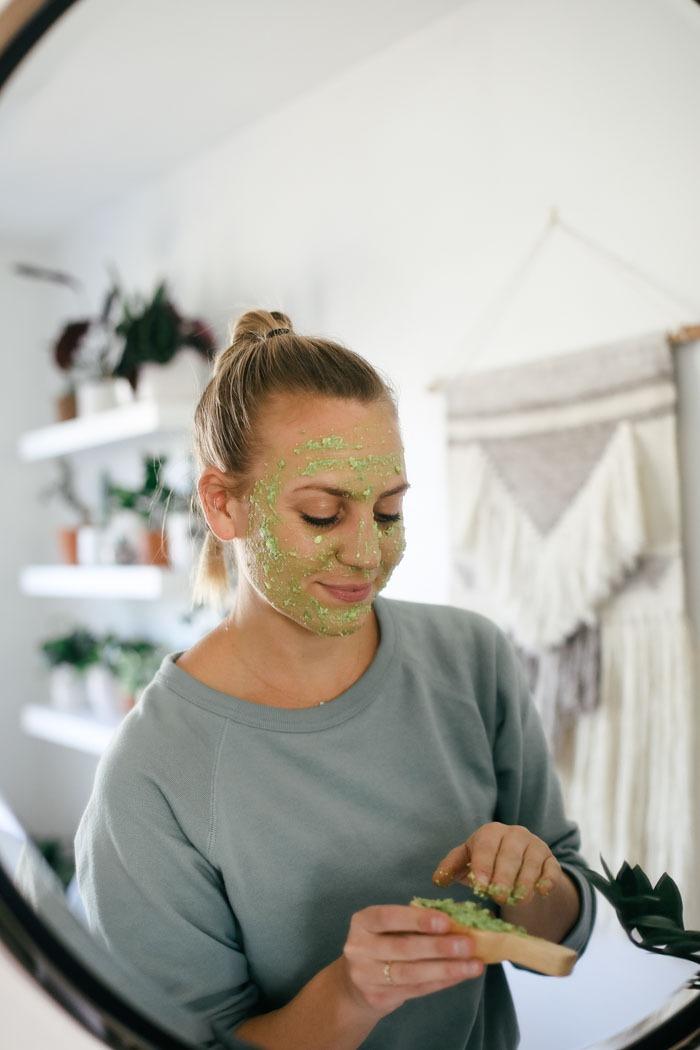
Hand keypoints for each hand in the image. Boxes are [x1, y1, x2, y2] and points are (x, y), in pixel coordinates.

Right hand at [339, 904, 483, 1015]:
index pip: (389, 917)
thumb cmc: (381, 945)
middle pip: (403, 948)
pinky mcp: (377, 998)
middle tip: (469, 944)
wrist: (353, 986)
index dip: (417, 919)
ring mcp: (366, 976)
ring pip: (411, 973)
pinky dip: (441, 982)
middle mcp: (359, 948)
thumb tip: (459, 919)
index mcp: (363, 922)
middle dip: (439, 947)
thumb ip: (414, 923)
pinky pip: (415, 989)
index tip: (446, 921)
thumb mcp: (388, 929)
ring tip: (473, 964)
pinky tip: (460, 975)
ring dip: (446, 968)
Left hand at [432, 822, 562, 904]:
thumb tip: (437, 880)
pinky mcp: (551, 860)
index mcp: (491, 832)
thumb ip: (451, 868)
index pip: (486, 845)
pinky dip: (547, 880)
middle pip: (509, 855)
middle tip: (498, 896)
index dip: (483, 864)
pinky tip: (541, 891)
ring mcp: (535, 846)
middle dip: (503, 876)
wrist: (518, 865)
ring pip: (531, 864)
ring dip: (524, 883)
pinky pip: (551, 869)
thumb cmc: (486, 863)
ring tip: (516, 900)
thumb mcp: (467, 862)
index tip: (479, 884)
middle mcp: (514, 834)